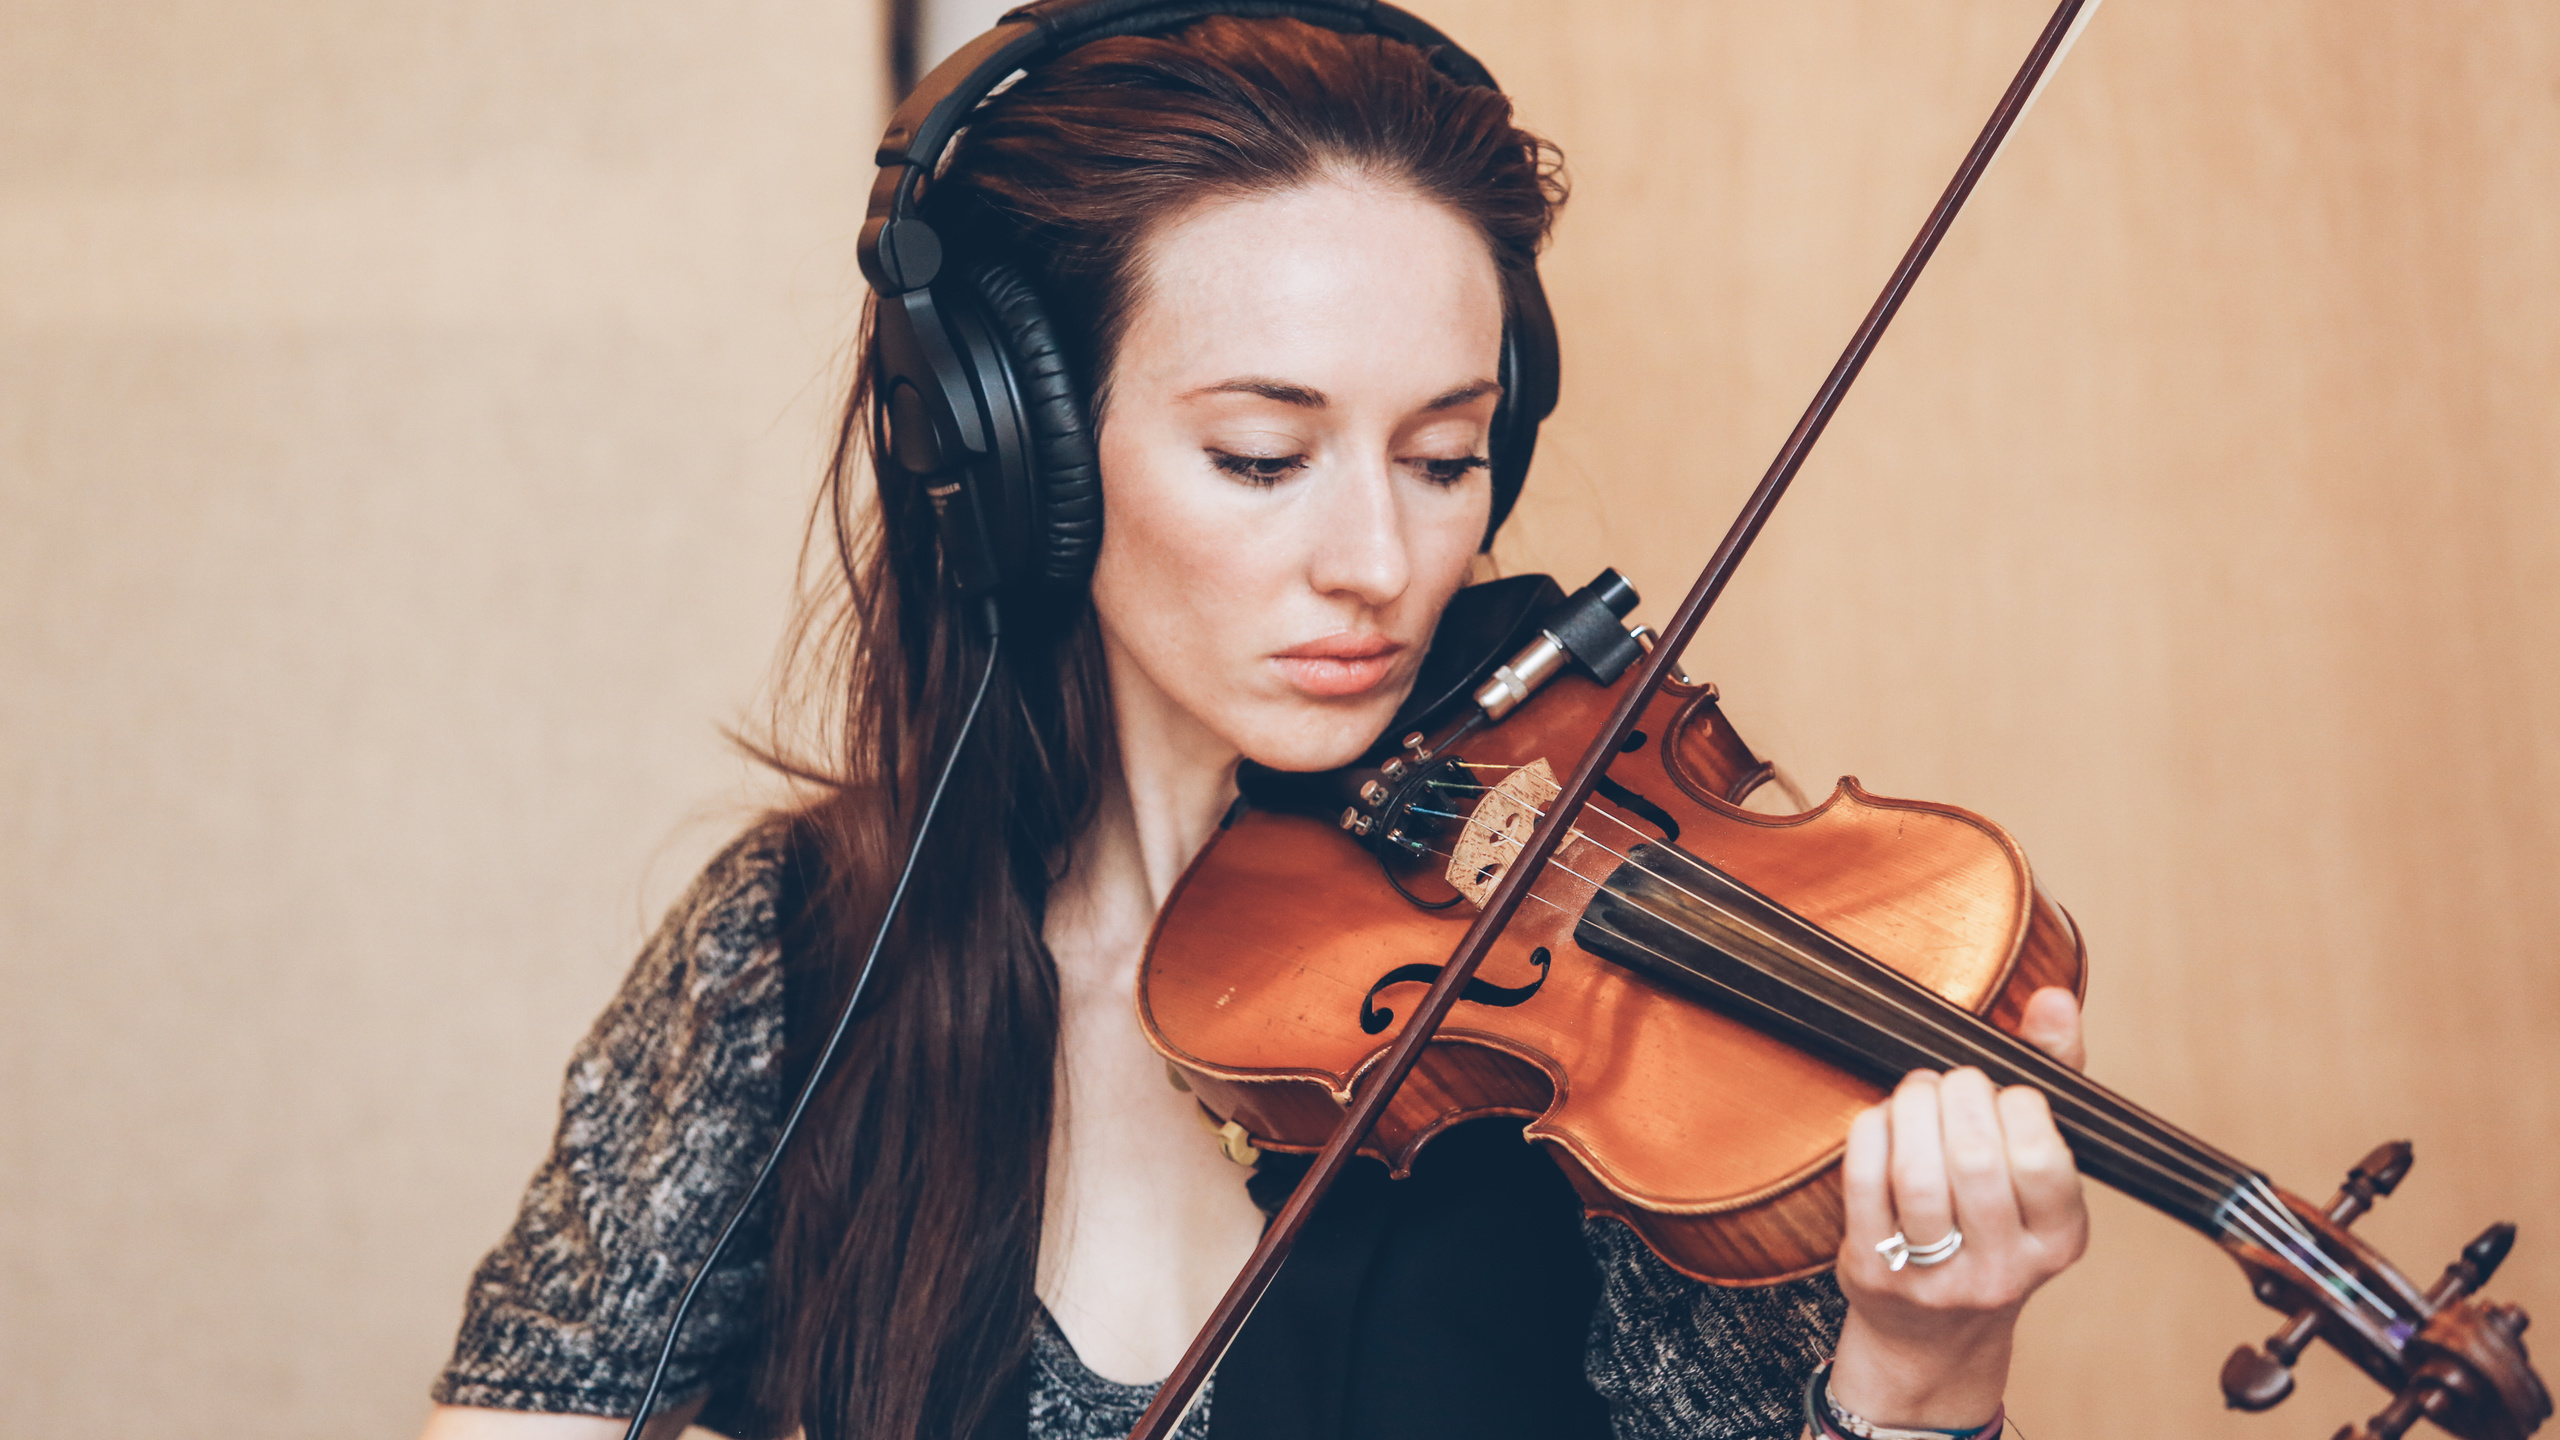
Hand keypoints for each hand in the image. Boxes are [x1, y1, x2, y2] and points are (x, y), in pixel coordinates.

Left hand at [1824, 986, 2087, 1430]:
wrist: (1935, 1332)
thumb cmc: (1993, 1217)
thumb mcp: (2039, 1162)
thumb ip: (2053, 1073)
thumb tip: (2054, 998)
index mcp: (2060, 1239)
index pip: (2043, 1159)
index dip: (2015, 1106)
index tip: (2001, 1093)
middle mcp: (2005, 1267)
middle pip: (1975, 1161)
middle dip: (1956, 1098)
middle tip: (1948, 1083)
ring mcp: (1937, 1277)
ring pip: (1917, 1176)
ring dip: (1909, 1110)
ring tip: (1915, 1094)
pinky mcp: (1877, 1271)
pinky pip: (1863, 1186)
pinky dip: (1868, 1134)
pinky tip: (1879, 1120)